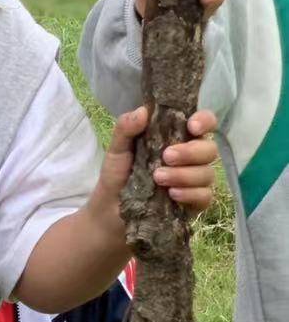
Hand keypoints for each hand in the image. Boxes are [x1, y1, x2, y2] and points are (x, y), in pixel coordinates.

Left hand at [91, 107, 221, 224]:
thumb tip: (143, 111)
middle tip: (166, 156)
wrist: (110, 210)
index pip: (203, 123)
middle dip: (190, 151)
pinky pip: (205, 196)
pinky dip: (190, 193)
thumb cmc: (117, 175)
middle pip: (210, 149)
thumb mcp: (117, 148)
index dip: (205, 121)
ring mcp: (195, 180)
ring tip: (158, 178)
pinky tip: (172, 194)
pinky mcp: (195, 203)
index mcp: (176, 138)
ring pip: (208, 173)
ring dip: (184, 174)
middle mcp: (191, 157)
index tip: (192, 126)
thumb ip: (126, 127)